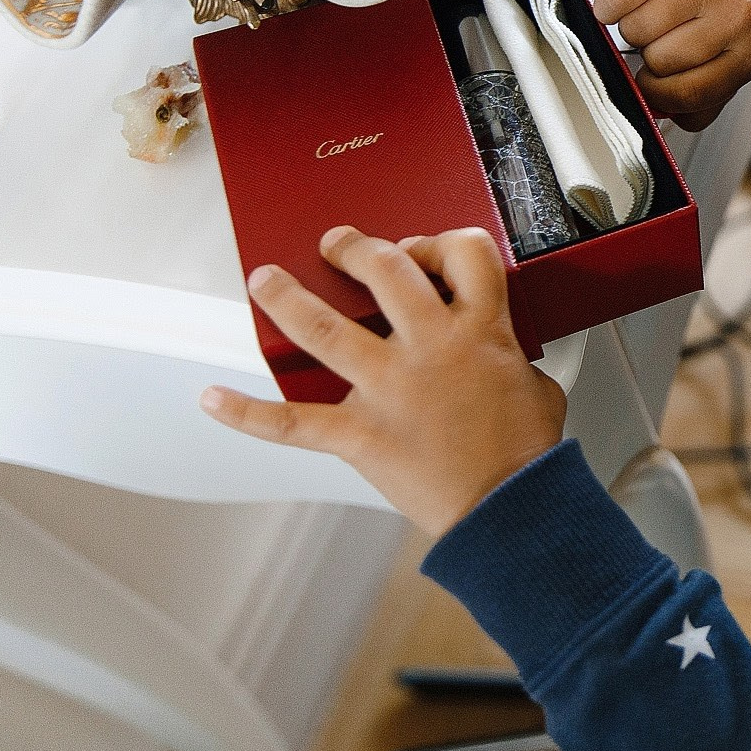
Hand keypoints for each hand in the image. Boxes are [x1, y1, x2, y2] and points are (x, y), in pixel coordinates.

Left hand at [200, 225, 566, 536]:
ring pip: (323, 328)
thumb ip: (509, 354)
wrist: (511, 508)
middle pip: (384, 270)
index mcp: (479, 331)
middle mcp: (429, 348)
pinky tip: (212, 399)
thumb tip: (497, 353)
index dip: (441, 242)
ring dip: (286, 298)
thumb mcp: (538, 382)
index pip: (464, 253)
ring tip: (265, 280)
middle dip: (356, 248)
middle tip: (337, 245)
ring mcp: (388, 389)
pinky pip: (291, 422)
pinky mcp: (359, 434)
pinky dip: (245, 412)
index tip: (425, 252)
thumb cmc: (527, 455)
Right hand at [595, 0, 750, 130]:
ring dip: (630, 29)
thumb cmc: (714, 17)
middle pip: (660, 61)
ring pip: (637, 30)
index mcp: (750, 54)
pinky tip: (621, 4)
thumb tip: (655, 115)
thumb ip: (695, 99)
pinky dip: (609, 5)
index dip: (659, 96)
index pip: (692, 94)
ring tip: (649, 17)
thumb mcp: (719, 63)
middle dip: (648, 55)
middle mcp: (738, 16)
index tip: (647, 87)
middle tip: (658, 39)